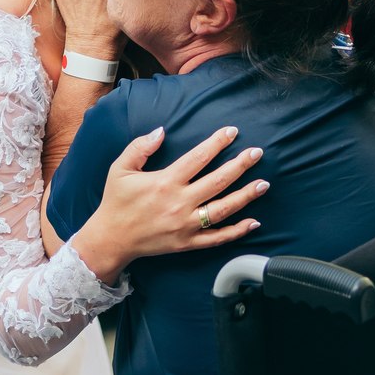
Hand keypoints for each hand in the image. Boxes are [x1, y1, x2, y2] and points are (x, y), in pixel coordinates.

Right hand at [71, 125, 268, 282]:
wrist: (111, 239)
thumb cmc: (116, 202)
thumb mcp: (119, 169)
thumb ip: (140, 147)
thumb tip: (161, 130)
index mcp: (165, 182)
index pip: (199, 158)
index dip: (217, 143)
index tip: (232, 132)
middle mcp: (179, 203)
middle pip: (218, 181)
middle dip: (241, 165)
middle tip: (257, 153)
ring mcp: (185, 225)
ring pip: (223, 209)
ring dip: (246, 196)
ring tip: (263, 184)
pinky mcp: (187, 243)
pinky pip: (217, 238)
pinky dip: (237, 231)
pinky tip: (253, 222)